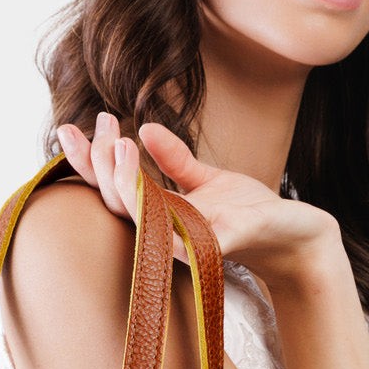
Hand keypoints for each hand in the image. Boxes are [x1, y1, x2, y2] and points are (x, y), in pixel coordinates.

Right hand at [54, 111, 338, 287]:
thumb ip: (177, 160)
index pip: (112, 188)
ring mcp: (189, 242)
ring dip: (123, 182)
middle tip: (102, 122)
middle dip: (100, 162)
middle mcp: (167, 232)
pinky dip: (158, 214)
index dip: (88, 160)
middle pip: (116, 201)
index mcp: (161, 214)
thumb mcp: (210, 180)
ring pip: (140, 219)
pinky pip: (179, 238)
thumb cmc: (252, 213)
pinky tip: (145, 182)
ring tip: (119, 142)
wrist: (295, 235)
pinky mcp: (217, 246)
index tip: (73, 126)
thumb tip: (144, 129)